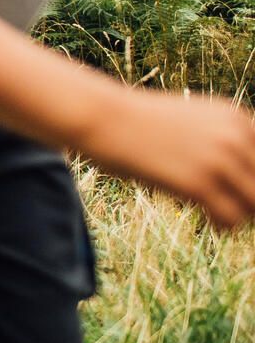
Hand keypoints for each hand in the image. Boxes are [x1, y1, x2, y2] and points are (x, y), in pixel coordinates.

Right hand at [80, 88, 254, 228]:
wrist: (103, 118)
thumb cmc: (142, 121)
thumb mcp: (193, 119)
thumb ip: (224, 137)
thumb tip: (246, 178)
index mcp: (237, 118)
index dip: (251, 179)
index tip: (238, 188)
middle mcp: (234, 137)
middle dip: (249, 199)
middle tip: (226, 202)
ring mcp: (218, 161)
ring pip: (254, 205)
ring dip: (238, 213)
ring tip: (216, 211)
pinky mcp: (198, 184)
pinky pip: (231, 219)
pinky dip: (223, 225)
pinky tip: (206, 218)